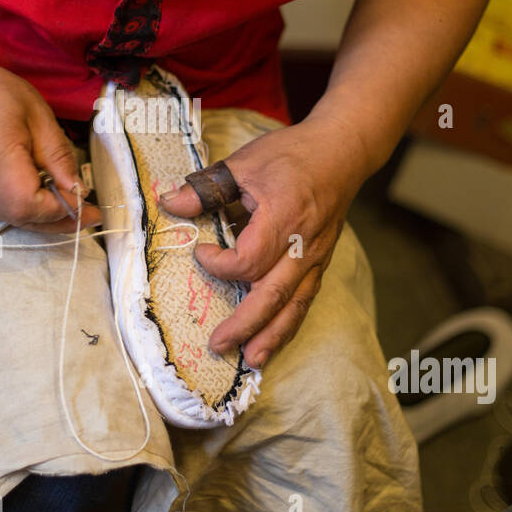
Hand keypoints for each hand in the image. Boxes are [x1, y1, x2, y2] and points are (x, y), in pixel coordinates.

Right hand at [0, 47, 100, 229]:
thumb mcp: (37, 113)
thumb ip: (57, 154)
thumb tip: (77, 190)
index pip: (27, 203)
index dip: (60, 208)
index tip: (86, 202)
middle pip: (20, 217)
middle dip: (58, 220)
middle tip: (88, 216)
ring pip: (9, 219)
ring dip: (42, 218)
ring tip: (68, 206)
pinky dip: (20, 209)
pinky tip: (35, 196)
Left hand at [160, 115, 368, 368]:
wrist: (341, 151)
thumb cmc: (291, 155)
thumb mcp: (244, 163)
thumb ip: (207, 188)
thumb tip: (170, 203)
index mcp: (283, 218)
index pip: (249, 259)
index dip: (220, 264)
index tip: (201, 251)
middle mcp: (304, 245)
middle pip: (274, 295)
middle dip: (246, 324)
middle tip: (218, 345)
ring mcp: (317, 257)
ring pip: (295, 304)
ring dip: (273, 335)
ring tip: (252, 359)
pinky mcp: (321, 262)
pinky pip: (305, 298)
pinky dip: (289, 322)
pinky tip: (273, 338)